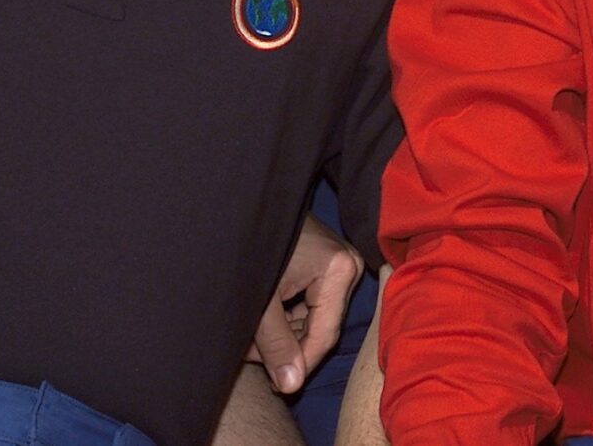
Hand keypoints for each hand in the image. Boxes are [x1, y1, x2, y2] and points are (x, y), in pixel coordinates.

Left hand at [248, 215, 362, 395]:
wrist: (244, 206)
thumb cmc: (253, 246)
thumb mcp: (261, 302)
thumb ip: (276, 345)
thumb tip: (291, 387)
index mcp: (339, 271)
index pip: (325, 335)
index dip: (299, 365)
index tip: (276, 385)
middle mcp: (348, 266)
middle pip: (320, 326)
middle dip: (286, 346)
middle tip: (251, 355)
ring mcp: (340, 263)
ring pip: (313, 317)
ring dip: (283, 333)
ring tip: (249, 339)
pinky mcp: (327, 263)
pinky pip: (311, 302)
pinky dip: (286, 315)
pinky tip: (260, 322)